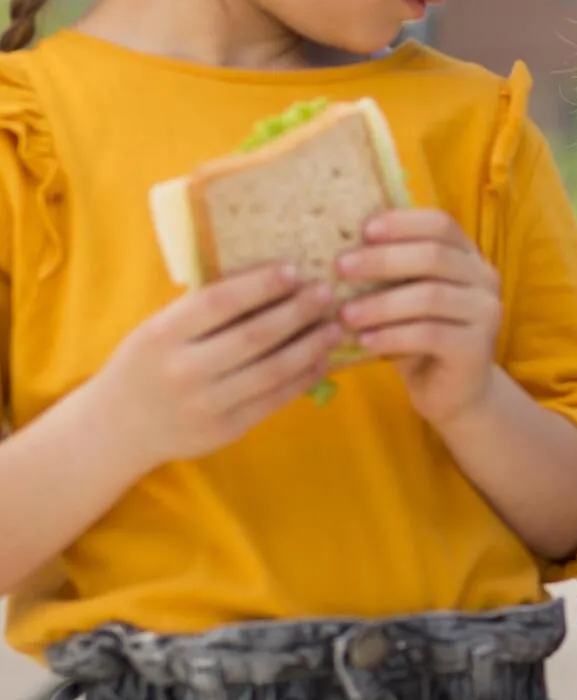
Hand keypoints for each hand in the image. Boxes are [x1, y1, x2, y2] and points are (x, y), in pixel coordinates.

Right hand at [95, 262, 342, 470]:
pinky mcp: (227, 429)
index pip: (219, 302)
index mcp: (163, 335)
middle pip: (254, 336)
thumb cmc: (146, 365)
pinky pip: (275, 400)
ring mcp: (206, 404)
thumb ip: (200, 312)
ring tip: (334, 326)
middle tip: (325, 293)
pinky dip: (304, 377)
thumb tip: (266, 279)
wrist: (118, 427)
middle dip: (297, 312)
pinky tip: (322, 360)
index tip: (293, 270)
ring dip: (311, 346)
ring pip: (273, 370)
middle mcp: (183, 369)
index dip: (261, 284)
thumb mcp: (157, 330)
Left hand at [337, 209, 501, 424]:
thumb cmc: (418, 336)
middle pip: (434, 256)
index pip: (441, 224)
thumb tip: (334, 239)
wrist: (451, 391)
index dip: (403, 223)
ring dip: (381, 304)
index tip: (363, 230)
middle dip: (383, 260)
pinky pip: (430, 334)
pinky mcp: (477, 349)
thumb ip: (389, 270)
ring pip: (430, 296)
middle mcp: (484, 280)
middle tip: (341, 267)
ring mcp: (486, 314)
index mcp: (467, 256)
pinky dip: (392, 336)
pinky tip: (365, 341)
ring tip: (345, 314)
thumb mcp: (404, 295)